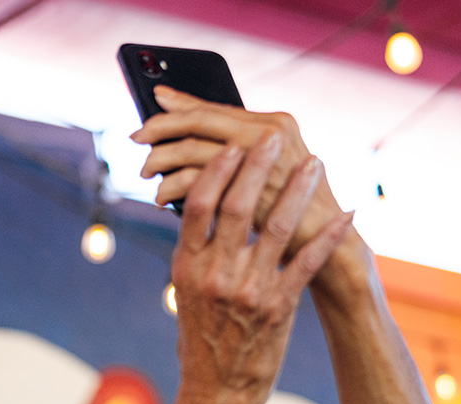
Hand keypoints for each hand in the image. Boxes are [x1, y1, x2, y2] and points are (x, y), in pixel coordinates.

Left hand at [133, 86, 348, 261]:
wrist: (324, 246)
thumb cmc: (291, 209)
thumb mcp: (267, 172)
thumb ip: (237, 153)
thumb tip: (189, 138)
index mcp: (274, 122)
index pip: (215, 107)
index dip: (180, 104)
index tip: (154, 100)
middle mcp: (269, 133)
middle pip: (199, 122)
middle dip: (162, 128)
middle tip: (136, 136)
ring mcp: (260, 163)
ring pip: (193, 150)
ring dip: (163, 160)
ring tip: (148, 172)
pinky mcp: (249, 194)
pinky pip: (195, 183)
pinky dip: (172, 188)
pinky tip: (162, 197)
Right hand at [165, 131, 352, 403]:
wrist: (219, 391)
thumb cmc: (202, 338)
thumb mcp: (187, 293)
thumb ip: (197, 252)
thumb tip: (202, 205)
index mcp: (187, 267)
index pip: (197, 206)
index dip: (216, 171)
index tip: (232, 145)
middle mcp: (215, 276)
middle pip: (235, 208)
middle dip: (256, 167)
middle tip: (273, 139)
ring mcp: (248, 291)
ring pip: (275, 228)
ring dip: (298, 190)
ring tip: (315, 163)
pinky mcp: (279, 308)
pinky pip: (307, 263)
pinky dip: (329, 237)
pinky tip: (346, 215)